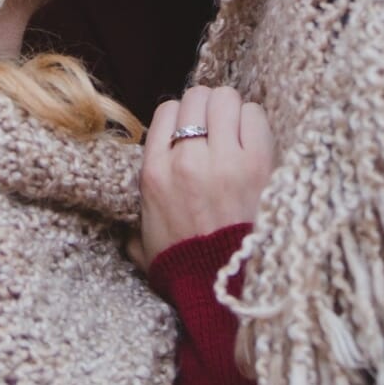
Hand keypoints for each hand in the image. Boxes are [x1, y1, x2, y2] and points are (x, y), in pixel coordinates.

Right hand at [128, 86, 274, 269]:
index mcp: (154, 172)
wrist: (223, 287)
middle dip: (209, 108)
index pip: (167, 110)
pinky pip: (255, 116)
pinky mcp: (257, 163)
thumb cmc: (185, 268)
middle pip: (197, 97)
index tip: (195, 132)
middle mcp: (185, 159)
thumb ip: (134, 227)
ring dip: (233, 111)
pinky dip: (255, 122)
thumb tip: (127, 234)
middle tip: (220, 129)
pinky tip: (255, 142)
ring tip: (238, 133)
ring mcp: (222, 159)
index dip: (184, 117)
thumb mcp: (143, 244)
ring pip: (226, 98)